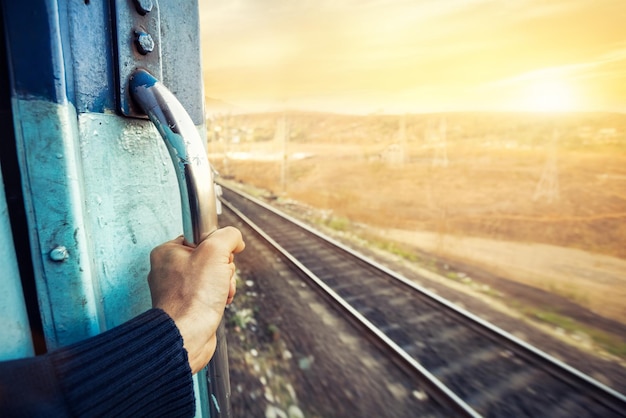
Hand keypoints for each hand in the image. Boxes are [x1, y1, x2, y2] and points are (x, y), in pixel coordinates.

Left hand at [147, 226, 244, 373]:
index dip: (217, 247)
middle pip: (211, 257)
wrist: (188, 335)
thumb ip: (228, 236)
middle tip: (219, 278)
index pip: (201, 238)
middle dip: (223, 269)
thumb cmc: (193, 296)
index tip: (217, 258)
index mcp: (167, 252)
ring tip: (220, 293)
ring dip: (225, 283)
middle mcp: (169, 269)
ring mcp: (178, 289)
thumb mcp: (215, 251)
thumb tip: (235, 239)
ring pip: (214, 276)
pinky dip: (220, 297)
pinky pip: (211, 293)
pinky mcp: (188, 305)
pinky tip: (220, 303)